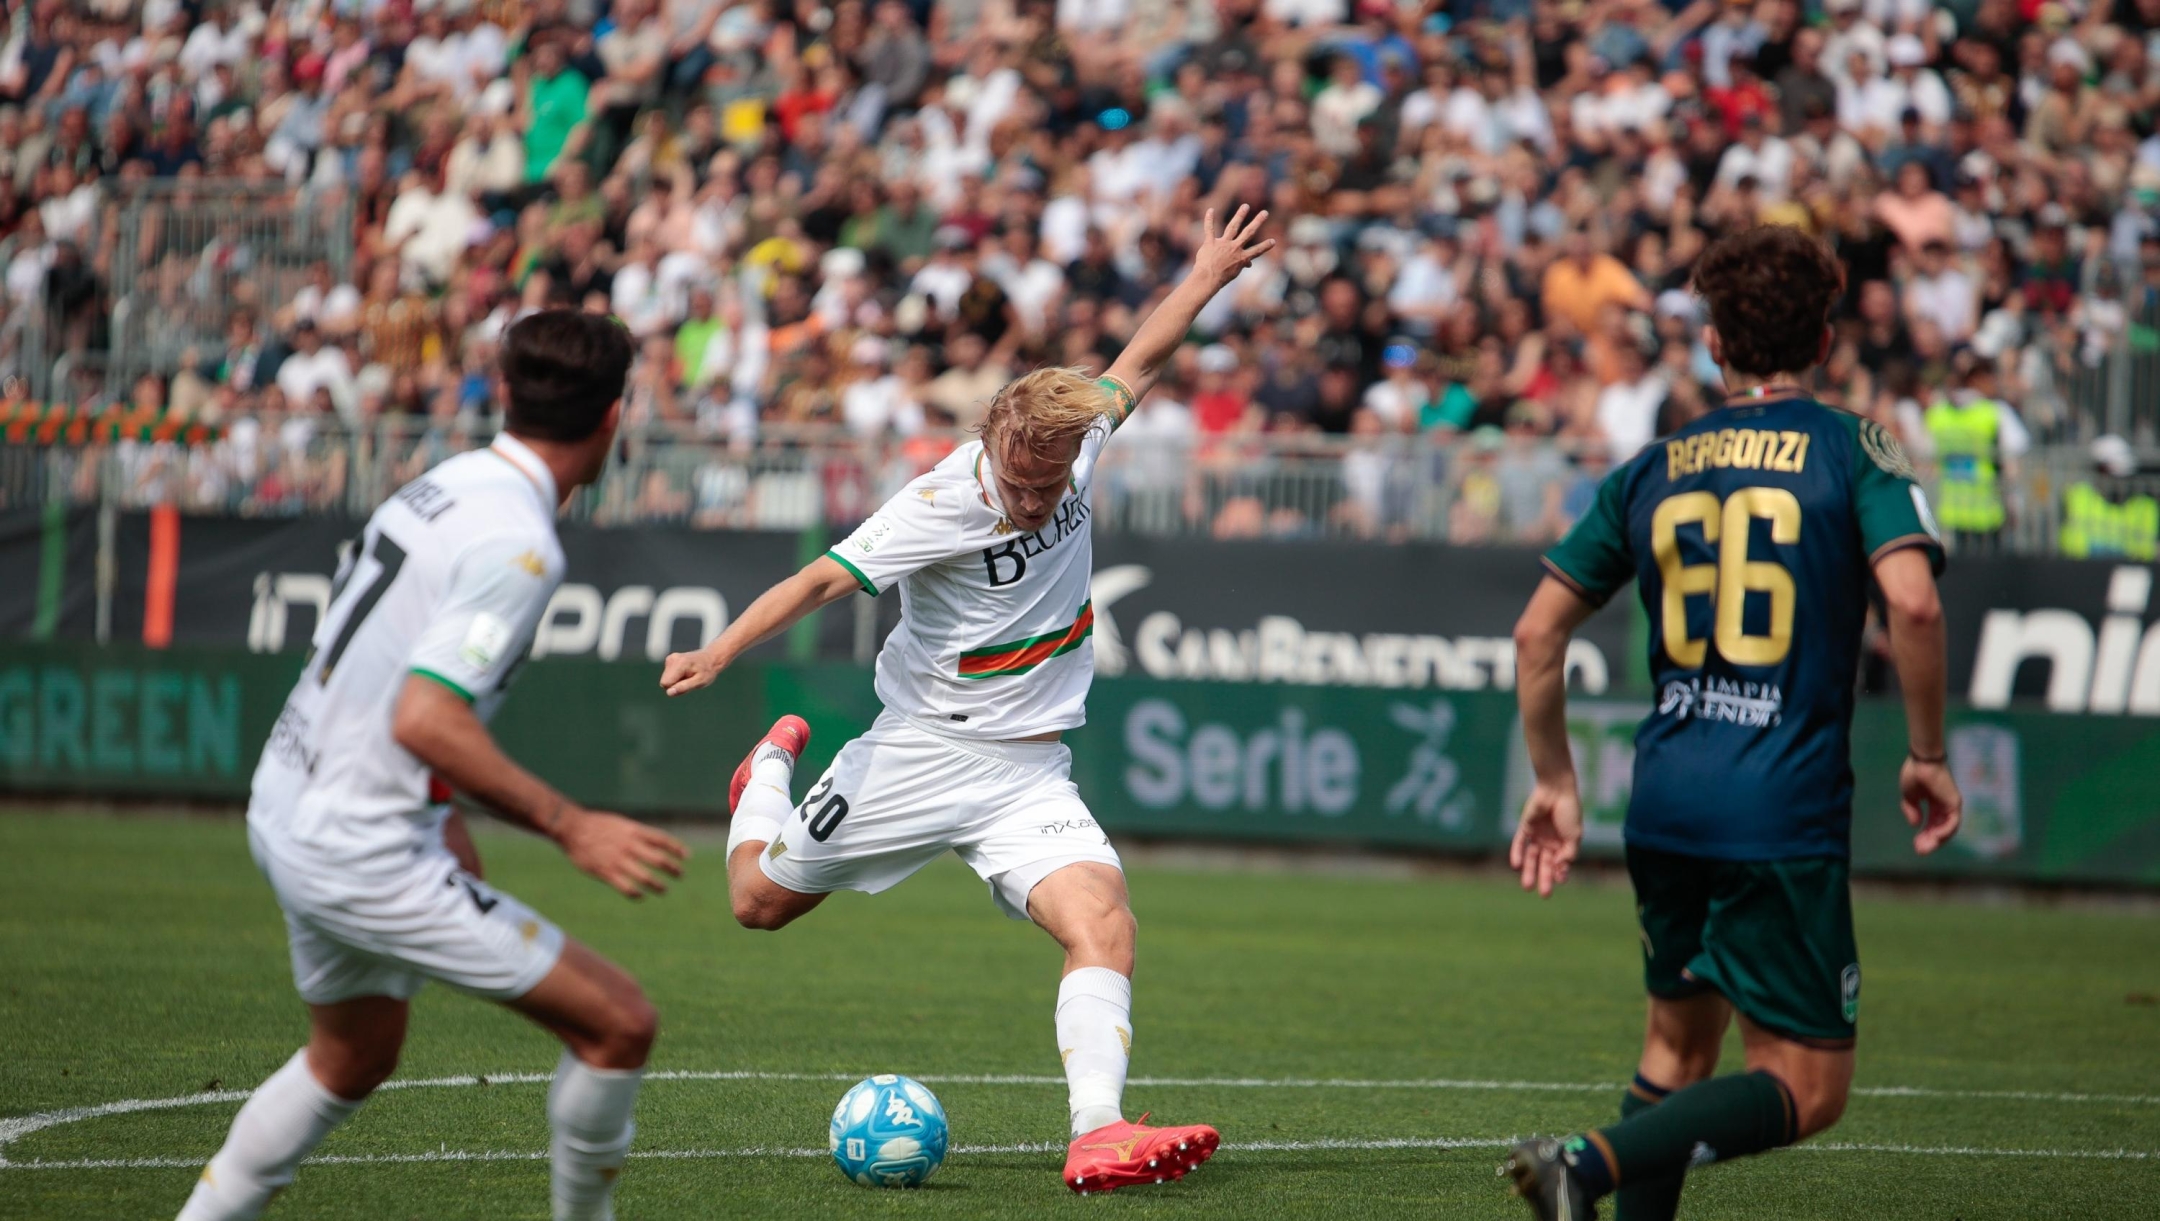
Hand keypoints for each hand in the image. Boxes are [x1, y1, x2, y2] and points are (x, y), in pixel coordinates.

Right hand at [558, 806, 688, 898]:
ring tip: (664, 889)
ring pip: (645, 876)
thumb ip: (636, 834)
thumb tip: (653, 843)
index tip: (686, 857)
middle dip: (673, 869)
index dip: (677, 849)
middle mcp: (629, 845)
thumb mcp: (621, 823)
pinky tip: (640, 896)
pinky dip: (636, 894)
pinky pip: (626, 887)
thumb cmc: (597, 825)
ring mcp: (618, 860)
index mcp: (634, 831)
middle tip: (681, 875)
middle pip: (658, 859)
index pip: (662, 840)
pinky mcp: (606, 872)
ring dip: (658, 885)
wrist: (572, 828)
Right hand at [661, 646, 726, 695]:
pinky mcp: (669, 660)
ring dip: (677, 681)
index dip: (675, 688)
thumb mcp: (699, 682)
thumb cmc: (707, 671)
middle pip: (665, 682)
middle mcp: (672, 659)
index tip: (687, 683)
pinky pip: (668, 675)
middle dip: (676, 684)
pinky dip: (677, 677)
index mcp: (680, 664)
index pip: (665, 683)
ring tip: (689, 675)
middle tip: (689, 679)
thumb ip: (684, 687)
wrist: (711, 658)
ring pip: (666, 679)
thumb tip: (669, 693)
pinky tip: (686, 672)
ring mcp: (670, 658)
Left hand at [1191, 204, 1274, 290]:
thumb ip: (1241, 265)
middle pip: (1248, 233)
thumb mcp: (1234, 273)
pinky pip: (1209, 229)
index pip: (1257, 251)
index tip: (1273, 241)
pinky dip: (1209, 219)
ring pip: (1233, 227)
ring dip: (1240, 215)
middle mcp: (1234, 248)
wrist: (1207, 279)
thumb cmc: (1220, 278)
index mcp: (1241, 258)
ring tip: (1245, 206)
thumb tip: (1249, 263)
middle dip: (1257, 222)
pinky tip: (1210, 210)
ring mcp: (1222, 244)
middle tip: (1265, 212)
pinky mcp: (1210, 242)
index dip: (1265, 246)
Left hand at [1509, 778, 1582, 897]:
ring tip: (1526, 886)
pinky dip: (1517, 854)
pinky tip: (1516, 866)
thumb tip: (1561, 868)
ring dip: (1529, 871)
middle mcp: (1550, 842)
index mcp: (1564, 844)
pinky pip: (1519, 843)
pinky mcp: (1525, 828)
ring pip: (1531, 857)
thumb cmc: (1569, 811)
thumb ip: (1569, 852)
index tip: (1560, 880)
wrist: (1557, 790)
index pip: (1560, 864)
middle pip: (1545, 864)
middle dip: (1544, 879)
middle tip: (1544, 894)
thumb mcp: (1575, 835)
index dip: (1560, 873)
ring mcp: (1537, 835)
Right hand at [1900, 755, 1961, 854]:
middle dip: (1930, 841)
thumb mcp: (1909, 796)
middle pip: (1940, 829)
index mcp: (1934, 804)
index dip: (1924, 836)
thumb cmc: (1915, 773)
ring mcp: (1951, 805)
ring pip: (1948, 829)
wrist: (1922, 761)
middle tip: (1919, 851)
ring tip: (1925, 847)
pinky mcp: (1954, 803)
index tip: (1915, 845)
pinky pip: (1952, 822)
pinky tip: (1934, 838)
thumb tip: (1915, 824)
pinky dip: (1945, 831)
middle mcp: (1944, 806)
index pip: (1932, 825)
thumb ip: (1911, 810)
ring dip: (1937, 840)